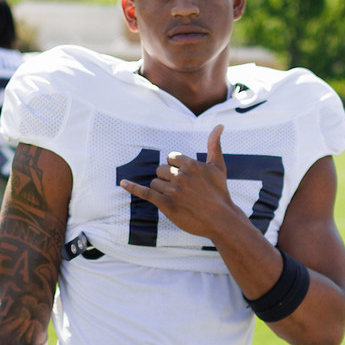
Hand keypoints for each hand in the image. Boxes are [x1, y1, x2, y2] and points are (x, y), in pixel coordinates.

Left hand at [120, 125, 240, 241]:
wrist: (221, 219)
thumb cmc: (220, 192)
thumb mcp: (218, 166)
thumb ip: (215, 144)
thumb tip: (219, 125)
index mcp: (191, 165)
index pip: (171, 158)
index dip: (176, 167)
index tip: (185, 178)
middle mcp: (181, 176)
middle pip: (161, 170)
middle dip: (168, 178)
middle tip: (182, 190)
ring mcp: (173, 191)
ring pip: (155, 182)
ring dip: (162, 189)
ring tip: (178, 199)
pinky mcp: (166, 205)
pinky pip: (145, 193)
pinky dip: (133, 187)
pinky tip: (123, 182)